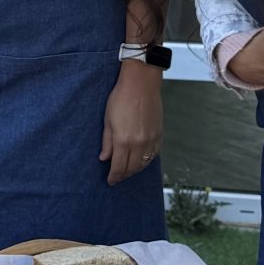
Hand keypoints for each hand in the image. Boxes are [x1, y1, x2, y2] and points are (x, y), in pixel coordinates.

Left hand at [102, 66, 161, 181]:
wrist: (141, 83)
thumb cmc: (120, 98)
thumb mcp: (108, 119)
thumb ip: (106, 141)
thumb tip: (104, 158)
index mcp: (123, 140)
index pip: (118, 167)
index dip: (114, 176)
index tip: (110, 181)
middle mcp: (138, 143)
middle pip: (132, 168)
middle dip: (123, 175)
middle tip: (117, 178)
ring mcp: (150, 139)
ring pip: (144, 163)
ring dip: (135, 170)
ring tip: (127, 171)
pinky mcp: (159, 134)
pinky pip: (153, 155)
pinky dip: (146, 161)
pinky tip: (140, 161)